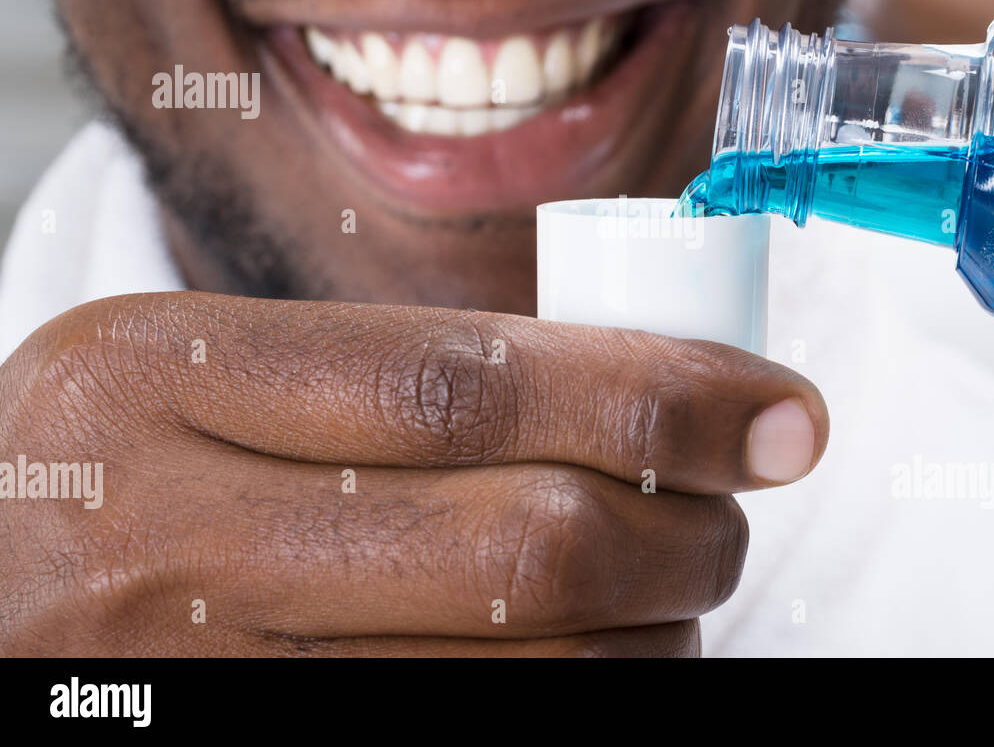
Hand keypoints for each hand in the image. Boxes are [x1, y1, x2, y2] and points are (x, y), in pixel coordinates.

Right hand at [0, 292, 827, 655]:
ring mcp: (199, 681)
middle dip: (685, 534)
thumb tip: (647, 396)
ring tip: (668, 591)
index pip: (468, 382)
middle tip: (732, 512)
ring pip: (530, 673)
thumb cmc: (126, 460)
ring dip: (653, 635)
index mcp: (158, 378)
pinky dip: (584, 694)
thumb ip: (399, 374)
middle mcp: (165, 538)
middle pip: (522, 547)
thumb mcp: (208, 370)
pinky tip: (600, 657)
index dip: (658, 399)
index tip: (780, 412)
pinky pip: (479, 731)